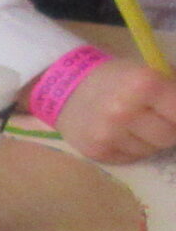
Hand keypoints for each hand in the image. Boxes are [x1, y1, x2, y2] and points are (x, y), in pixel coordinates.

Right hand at [53, 55, 175, 162]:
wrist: (66, 88)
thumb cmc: (115, 78)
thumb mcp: (148, 73)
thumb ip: (174, 91)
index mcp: (143, 85)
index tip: (170, 114)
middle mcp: (124, 111)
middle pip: (169, 136)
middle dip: (168, 129)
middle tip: (157, 120)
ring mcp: (108, 134)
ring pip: (151, 150)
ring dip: (149, 140)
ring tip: (135, 126)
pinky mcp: (97, 151)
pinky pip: (131, 157)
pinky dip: (132, 148)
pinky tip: (120, 134)